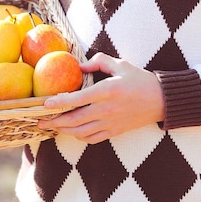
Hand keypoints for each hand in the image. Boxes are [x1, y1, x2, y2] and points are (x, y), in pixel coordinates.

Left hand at [38, 52, 164, 143]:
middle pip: (74, 119)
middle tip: (40, 120)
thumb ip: (98, 62)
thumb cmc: (140, 80)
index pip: (77, 99)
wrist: (160, 100)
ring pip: (80, 132)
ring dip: (64, 130)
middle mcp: (107, 109)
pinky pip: (92, 138)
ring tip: (52, 126)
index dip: (59, 102)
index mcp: (107, 91)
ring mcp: (110, 123)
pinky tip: (71, 131)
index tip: (45, 104)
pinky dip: (78, 136)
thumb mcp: (120, 64)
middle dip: (55, 121)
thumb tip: (78, 66)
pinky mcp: (114, 132)